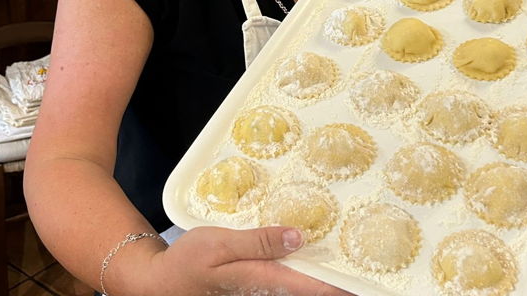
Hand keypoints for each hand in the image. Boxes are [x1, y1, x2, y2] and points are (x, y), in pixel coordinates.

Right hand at [156, 225, 353, 294]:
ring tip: (347, 262)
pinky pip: (285, 281)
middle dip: (336, 279)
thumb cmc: (188, 263)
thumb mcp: (220, 243)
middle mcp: (266, 290)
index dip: (340, 284)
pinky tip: (310, 256)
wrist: (160, 284)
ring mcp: (260, 291)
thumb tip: (300, 237)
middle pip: (310, 287)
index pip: (311, 285)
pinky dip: (302, 272)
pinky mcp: (254, 286)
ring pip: (299, 284)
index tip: (366, 280)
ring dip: (320, 275)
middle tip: (364, 267)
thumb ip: (260, 241)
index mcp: (263, 279)